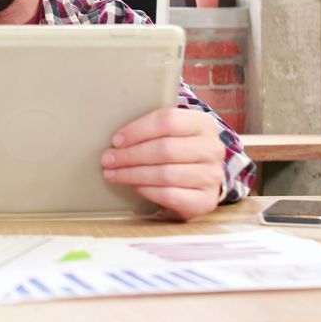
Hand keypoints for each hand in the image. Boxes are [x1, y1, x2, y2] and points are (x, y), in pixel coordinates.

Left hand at [101, 108, 225, 220]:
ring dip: (133, 174)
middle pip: (165, 149)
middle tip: (108, 159)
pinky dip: (147, 190)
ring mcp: (212, 176)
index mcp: (203, 123)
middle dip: (131, 155)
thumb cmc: (177, 151)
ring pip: (166, 173)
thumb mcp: (172, 132)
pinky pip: (170, 195)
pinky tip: (134, 186)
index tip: (116, 140)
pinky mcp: (206, 200)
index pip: (167, 120)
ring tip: (113, 174)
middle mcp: (212, 148)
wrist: (200, 179)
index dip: (137, 130)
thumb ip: (152, 128)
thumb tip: (116, 138)